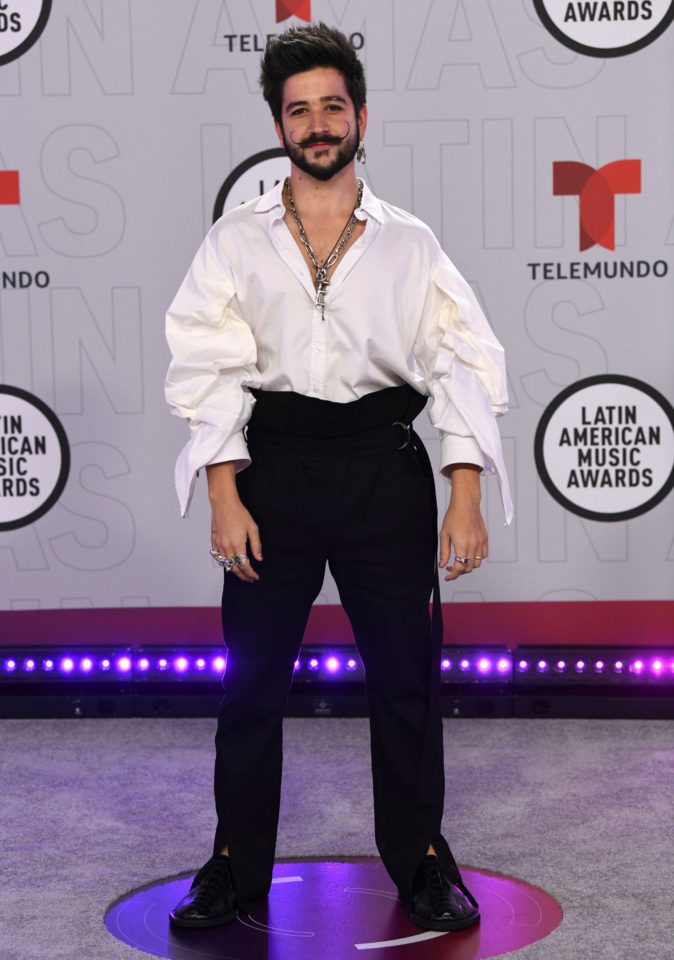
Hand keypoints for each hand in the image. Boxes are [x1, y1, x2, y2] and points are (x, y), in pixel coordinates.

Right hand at [210, 497, 261, 581]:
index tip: (255, 577)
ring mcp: (218, 545)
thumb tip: (259, 558)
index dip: (250, 573)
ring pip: (225, 564)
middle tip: (250, 578)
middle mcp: (226, 547)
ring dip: (233, 570)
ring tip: (241, 572)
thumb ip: (256, 545)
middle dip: (243, 575)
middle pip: (234, 567)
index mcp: (237, 545)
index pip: (244, 565)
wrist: (223, 504)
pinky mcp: (213, 541)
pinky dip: (223, 562)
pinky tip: (228, 562)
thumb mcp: (252, 528)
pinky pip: (217, 557)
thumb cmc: (239, 513)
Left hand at [439, 465, 487, 581]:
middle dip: (459, 571)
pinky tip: (469, 554)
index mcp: (462, 545)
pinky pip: (484, 555)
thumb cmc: (453, 517)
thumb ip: (444, 552)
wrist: (466, 505)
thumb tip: (443, 565)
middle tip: (451, 567)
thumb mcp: (444, 535)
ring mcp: (481, 542)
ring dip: (468, 566)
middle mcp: (474, 545)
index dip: (453, 575)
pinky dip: (477, 559)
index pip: (459, 567)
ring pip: (477, 563)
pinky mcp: (485, 539)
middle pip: (468, 568)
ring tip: (460, 560)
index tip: (448, 576)